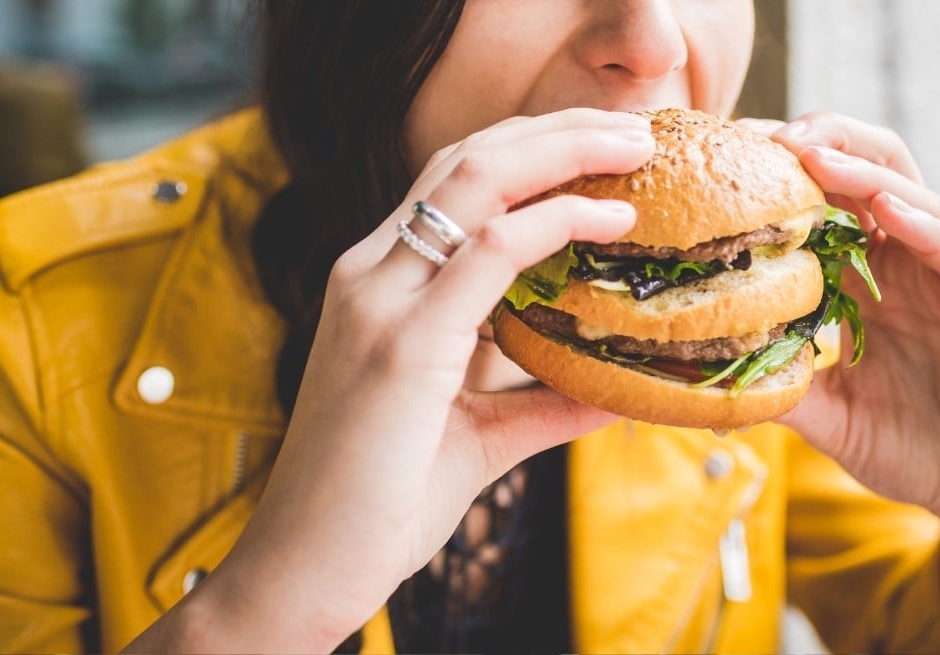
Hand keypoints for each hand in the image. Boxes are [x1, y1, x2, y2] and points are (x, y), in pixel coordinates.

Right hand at [125, 109, 654, 651]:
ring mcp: (378, 302)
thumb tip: (616, 390)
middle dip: (558, 129)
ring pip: (475, 180)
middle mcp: (369, 274)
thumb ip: (542, 403)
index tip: (606, 148)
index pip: (455, 182)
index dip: (533, 150)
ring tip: (635, 148)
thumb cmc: (379, 502)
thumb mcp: (477, 435)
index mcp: (378, 284)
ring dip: (564, 152)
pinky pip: (485, 253)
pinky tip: (607, 222)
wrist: (303, 568)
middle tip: (636, 127)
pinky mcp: (400, 344)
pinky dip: (553, 222)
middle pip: (467, 158)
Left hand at [752, 112, 939, 650]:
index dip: (785, 175)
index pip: (828, 206)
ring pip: (917, 200)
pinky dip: (928, 229)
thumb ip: (783, 388)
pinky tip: (888, 210)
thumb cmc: (917, 451)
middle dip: (824, 143)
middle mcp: (914, 270)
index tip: (728, 156)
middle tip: (767, 134)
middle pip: (873, 175)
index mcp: (873, 284)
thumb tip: (702, 375)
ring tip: (814, 150)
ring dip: (864, 171)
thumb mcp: (832, 419)